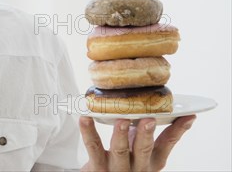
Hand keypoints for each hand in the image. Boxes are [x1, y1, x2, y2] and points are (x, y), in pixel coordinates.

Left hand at [79, 115, 195, 170]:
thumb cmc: (122, 162)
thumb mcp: (140, 151)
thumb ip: (145, 134)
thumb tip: (158, 107)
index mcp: (151, 161)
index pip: (167, 143)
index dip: (178, 129)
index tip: (188, 115)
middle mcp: (137, 166)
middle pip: (144, 149)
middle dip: (146, 134)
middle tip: (149, 119)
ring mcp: (116, 168)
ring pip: (120, 151)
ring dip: (121, 134)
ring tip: (121, 120)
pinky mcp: (97, 168)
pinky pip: (93, 147)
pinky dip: (88, 132)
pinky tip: (85, 118)